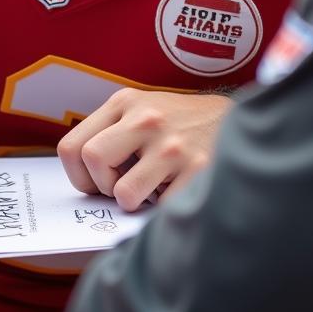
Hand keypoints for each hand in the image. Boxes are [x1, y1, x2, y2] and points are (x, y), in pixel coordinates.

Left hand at [57, 89, 232, 210]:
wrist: (239, 121)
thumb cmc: (180, 124)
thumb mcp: (141, 111)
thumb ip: (109, 133)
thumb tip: (81, 176)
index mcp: (126, 103)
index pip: (73, 146)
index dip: (78, 175)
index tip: (95, 182)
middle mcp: (147, 119)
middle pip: (93, 160)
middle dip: (103, 185)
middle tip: (123, 185)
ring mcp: (173, 145)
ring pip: (124, 193)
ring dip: (136, 201)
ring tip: (154, 188)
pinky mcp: (198, 170)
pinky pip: (161, 208)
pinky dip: (165, 208)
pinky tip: (178, 190)